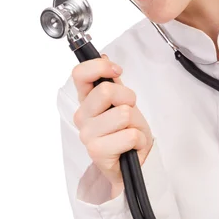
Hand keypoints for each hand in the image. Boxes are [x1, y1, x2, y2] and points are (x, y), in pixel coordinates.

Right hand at [72, 54, 153, 191]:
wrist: (135, 162)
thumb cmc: (127, 131)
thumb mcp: (123, 102)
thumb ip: (113, 81)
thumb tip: (104, 56)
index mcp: (86, 100)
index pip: (80, 74)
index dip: (100, 66)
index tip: (116, 70)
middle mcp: (82, 116)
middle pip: (107, 91)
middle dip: (128, 99)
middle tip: (129, 113)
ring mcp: (87, 134)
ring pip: (122, 114)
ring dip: (135, 123)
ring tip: (130, 132)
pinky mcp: (96, 151)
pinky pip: (129, 135)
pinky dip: (138, 140)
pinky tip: (131, 147)